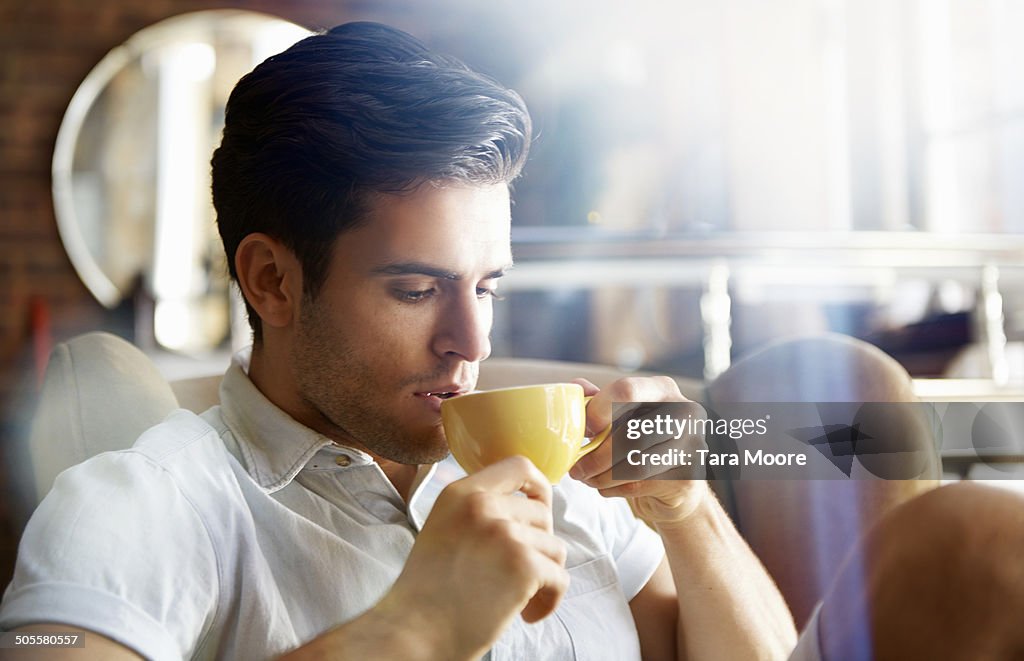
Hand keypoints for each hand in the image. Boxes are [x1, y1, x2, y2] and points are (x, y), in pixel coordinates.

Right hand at [379, 456, 568, 659]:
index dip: (538, 487)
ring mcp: (504, 533)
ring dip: (543, 577)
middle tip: (516, 575)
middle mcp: (482, 505)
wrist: (411, 633)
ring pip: (554, 548)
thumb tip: (523, 512)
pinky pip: (559, 578)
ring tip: (518, 600)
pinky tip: (526, 614)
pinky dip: (549, 601)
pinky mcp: (523, 566)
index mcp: (460, 493)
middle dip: (537, 546)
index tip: (539, 508)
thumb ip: (476, 514)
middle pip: (542, 513)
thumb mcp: (442, 531)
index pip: (518, 466)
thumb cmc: (425, 595)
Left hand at [569, 377, 708, 529]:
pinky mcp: (688, 477)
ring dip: (602, 476)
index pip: (627, 389)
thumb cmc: (642, 444)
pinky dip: (614, 489)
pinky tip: (606, 487)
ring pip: (635, 464)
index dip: (599, 409)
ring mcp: (691, 445)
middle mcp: (684, 412)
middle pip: (630, 434)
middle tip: (576, 468)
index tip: (585, 429)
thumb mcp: (621, 417)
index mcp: (663, 389)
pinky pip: (640, 484)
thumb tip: (576, 386)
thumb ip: (599, 401)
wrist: (676, 485)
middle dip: (597, 455)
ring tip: (588, 478)